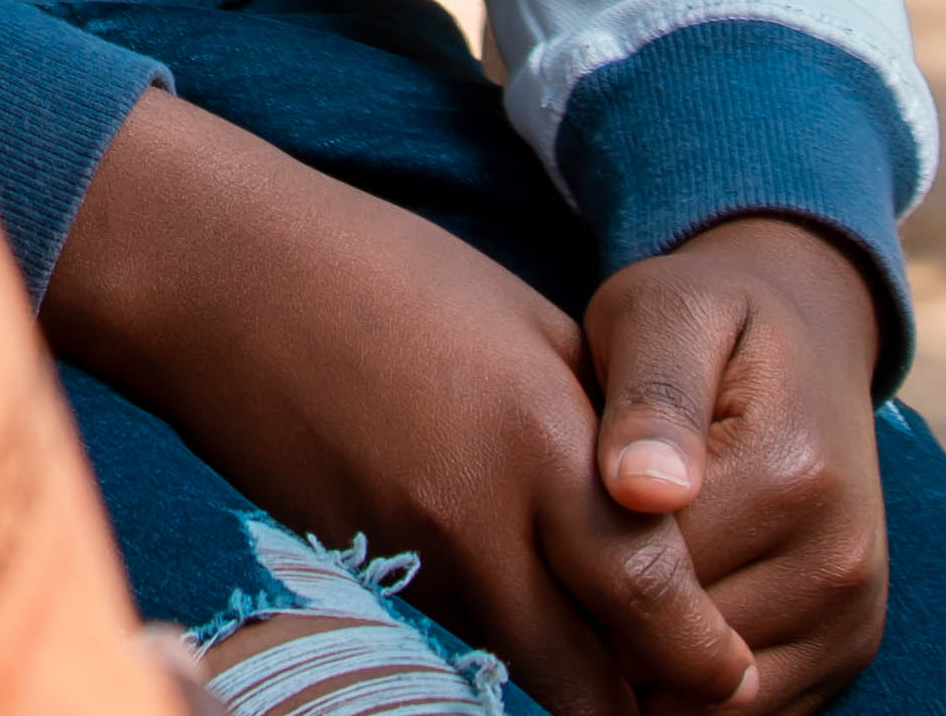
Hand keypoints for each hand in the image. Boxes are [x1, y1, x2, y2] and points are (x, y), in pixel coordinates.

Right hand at [39, 94, 744, 715]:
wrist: (219, 278)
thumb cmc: (385, 273)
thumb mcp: (529, 325)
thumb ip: (604, 421)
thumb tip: (669, 504)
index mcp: (543, 442)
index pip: (654, 600)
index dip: (701, 655)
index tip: (727, 663)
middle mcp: (481, 519)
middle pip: (591, 683)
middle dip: (644, 700)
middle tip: (674, 685)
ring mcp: (410, 555)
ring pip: (522, 671)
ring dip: (571, 673)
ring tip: (603, 646)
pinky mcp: (360, 570)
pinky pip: (456, 633)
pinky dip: (499, 633)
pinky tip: (508, 587)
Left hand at [580, 220, 891, 712]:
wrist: (805, 333)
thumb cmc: (705, 319)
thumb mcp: (662, 313)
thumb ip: (649, 393)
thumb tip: (640, 487)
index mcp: (790, 476)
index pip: (649, 579)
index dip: (572, 569)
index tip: (537, 527)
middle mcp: (838, 561)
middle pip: (677, 651)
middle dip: (606, 621)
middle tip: (561, 557)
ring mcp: (852, 615)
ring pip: (711, 700)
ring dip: (648, 664)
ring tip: (605, 582)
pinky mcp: (850, 648)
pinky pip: (753, 712)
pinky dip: (692, 686)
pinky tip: (652, 614)